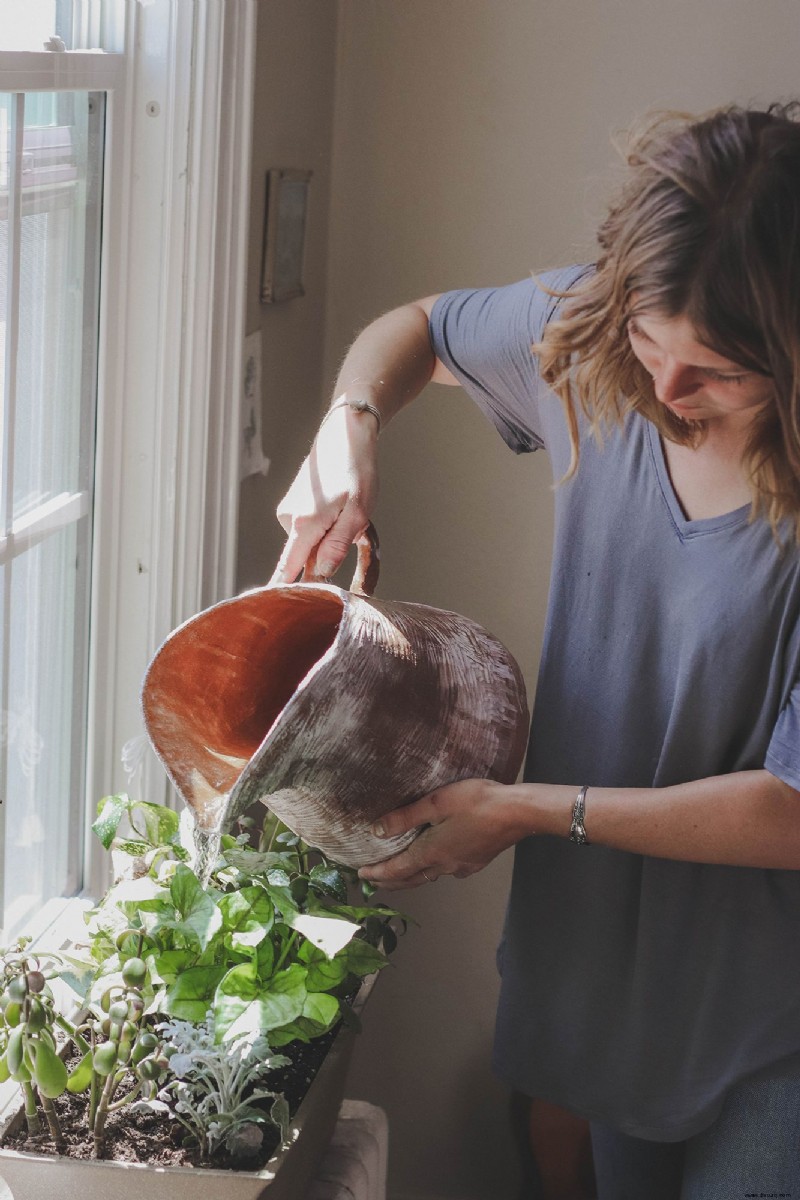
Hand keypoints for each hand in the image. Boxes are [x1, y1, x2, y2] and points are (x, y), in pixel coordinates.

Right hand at [270, 406, 378, 584]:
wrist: (346, 434)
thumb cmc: (357, 471)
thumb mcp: (357, 513)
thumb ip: (337, 547)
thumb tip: (320, 574)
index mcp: (304, 524)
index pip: (287, 569)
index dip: (281, 592)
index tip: (268, 612)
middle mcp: (289, 519)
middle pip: (304, 558)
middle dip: (328, 556)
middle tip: (356, 534)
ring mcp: (289, 511)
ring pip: (309, 542)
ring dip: (330, 538)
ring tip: (348, 511)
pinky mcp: (293, 506)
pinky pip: (308, 530)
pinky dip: (324, 526)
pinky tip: (338, 506)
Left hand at [358, 778, 521, 889]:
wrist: (517, 813)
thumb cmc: (477, 802)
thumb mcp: (436, 803)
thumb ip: (406, 817)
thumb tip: (376, 831)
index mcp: (432, 852)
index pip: (397, 870)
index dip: (377, 873)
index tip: (361, 876)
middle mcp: (445, 866)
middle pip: (411, 879)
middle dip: (390, 881)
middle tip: (373, 881)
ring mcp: (462, 867)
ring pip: (429, 876)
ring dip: (410, 877)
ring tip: (398, 873)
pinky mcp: (476, 862)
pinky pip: (446, 871)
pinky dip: (431, 870)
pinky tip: (435, 861)